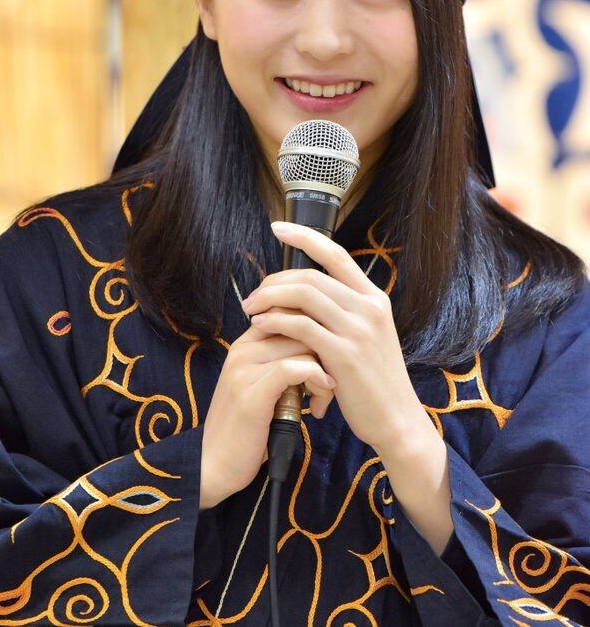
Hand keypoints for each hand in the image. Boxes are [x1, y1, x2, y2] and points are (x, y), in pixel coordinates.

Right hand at [200, 323, 335, 508]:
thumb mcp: (265, 386)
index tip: (327, 360)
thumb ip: (284, 363)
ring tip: (321, 402)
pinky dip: (315, 380)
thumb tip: (321, 348)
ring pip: (303, 347)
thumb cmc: (248, 429)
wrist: (214, 465)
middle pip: (301, 327)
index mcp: (246, 343)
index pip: (289, 312)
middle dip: (325, 354)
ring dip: (323, 373)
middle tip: (327, 387)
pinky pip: (293, 369)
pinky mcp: (251, 393)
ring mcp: (244, 369)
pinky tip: (320, 401)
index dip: (316, 332)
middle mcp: (243, 349)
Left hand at [241, 221, 428, 455]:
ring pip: (304, 294)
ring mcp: (358, 330)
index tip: (277, 227)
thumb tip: (304, 292)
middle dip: (274, 280)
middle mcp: (369, 308)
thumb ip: (344, 311)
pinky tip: (261, 327)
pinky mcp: (345, 354)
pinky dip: (276, 322)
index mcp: (374, 298)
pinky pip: (302, 326)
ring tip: (251, 311)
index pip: (336, 254)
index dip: (305, 236)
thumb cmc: (373, 381)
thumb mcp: (368, 336)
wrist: (396, 420)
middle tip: (253, 296)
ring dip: (270, 299)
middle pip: (311, 274)